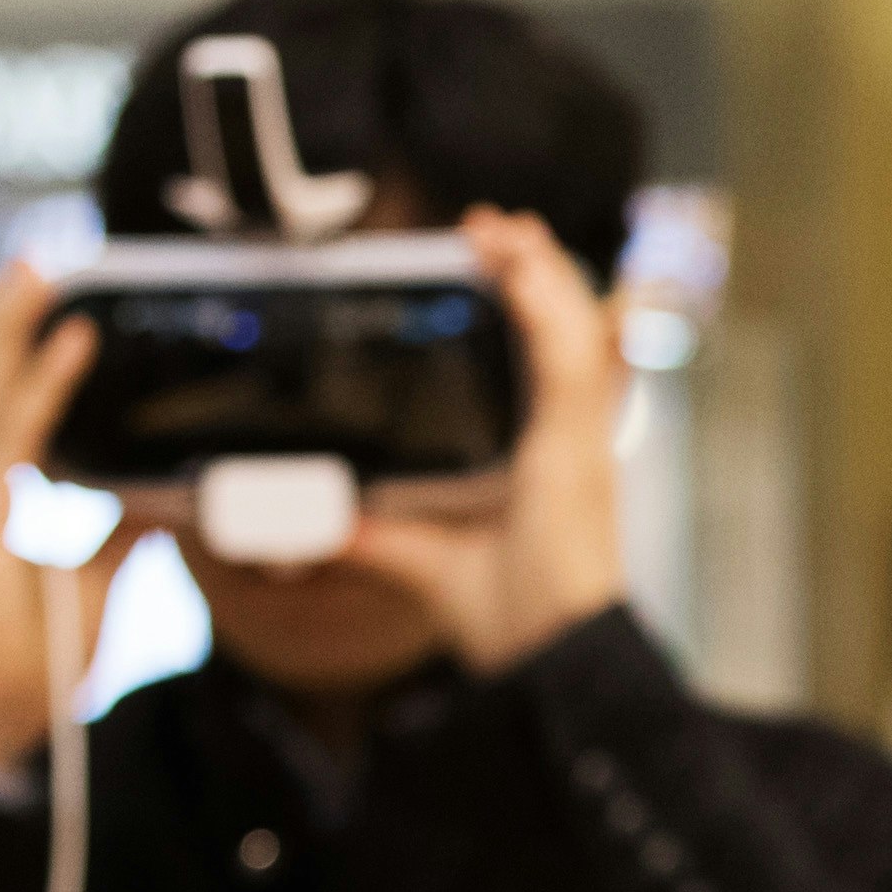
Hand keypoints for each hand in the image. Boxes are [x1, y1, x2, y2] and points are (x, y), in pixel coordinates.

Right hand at [0, 265, 136, 783]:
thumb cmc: (38, 651)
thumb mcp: (98, 579)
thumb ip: (122, 533)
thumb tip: (164, 499)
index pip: (1, 413)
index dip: (20, 362)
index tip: (50, 314)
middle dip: (5, 323)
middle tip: (35, 264)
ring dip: (10, 332)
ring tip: (35, 276)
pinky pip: (13, 439)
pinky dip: (42, 389)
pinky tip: (69, 348)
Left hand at [346, 207, 629, 674]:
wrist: (548, 661)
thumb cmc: (511, 621)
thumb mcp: (421, 558)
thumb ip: (371, 532)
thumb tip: (309, 519)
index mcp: (546, 455)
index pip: (548, 359)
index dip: (531, 304)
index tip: (489, 263)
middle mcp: (571, 440)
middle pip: (570, 328)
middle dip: (537, 270)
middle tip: (490, 229)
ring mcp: (582, 442)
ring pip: (575, 329)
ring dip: (542, 270)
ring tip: (504, 230)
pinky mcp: (579, 449)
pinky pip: (568, 361)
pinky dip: (546, 308)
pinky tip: (520, 269)